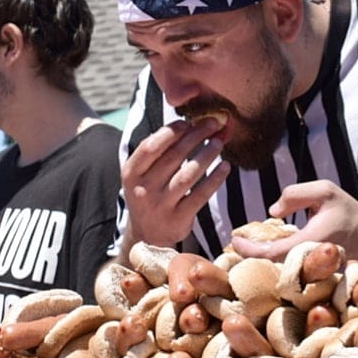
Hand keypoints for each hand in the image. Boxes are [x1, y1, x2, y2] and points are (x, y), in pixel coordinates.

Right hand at [121, 118, 230, 247]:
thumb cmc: (151, 194)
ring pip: (187, 175)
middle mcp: (142, 189)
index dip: (170, 132)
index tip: (188, 122)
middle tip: (212, 125)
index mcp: (131, 173)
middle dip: (195, 137)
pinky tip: (226, 166)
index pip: (150, 147)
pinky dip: (215, 179)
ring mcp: (160, 206)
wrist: (148, 235)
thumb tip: (190, 125)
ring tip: (219, 142)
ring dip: (206, 155)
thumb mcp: (143, 175)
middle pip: (172, 157)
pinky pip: (201, 195)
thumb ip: (160, 153)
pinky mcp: (178, 219)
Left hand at [229, 180, 357, 267]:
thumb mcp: (325, 191)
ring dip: (261, 263)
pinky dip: (275, 265)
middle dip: (249, 259)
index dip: (248, 249)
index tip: (234, 239)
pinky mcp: (315, 281)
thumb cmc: (350, 213)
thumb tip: (272, 212)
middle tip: (235, 245)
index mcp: (310, 244)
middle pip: (270, 269)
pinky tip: (266, 254)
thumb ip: (295, 195)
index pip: (270, 253)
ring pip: (279, 274)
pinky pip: (290, 275)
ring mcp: (312, 277)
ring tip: (247, 248)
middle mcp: (309, 267)